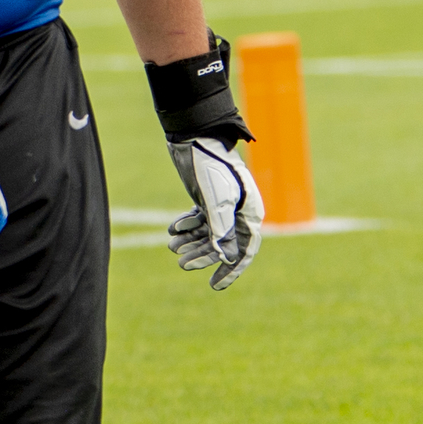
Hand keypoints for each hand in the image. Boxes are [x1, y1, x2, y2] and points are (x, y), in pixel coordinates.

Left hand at [165, 136, 262, 289]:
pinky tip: (173, 231)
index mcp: (250, 212)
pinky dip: (186, 227)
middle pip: (223, 244)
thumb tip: (225, 257)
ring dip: (191, 242)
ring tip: (172, 247)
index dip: (231, 270)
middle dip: (202, 255)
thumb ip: (221, 229)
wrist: (194, 137)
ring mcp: (222, 204)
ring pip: (208, 233)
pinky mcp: (206, 197)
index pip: (245, 250)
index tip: (215, 286)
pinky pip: (199, 221)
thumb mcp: (216, 200)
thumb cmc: (209, 166)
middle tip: (182, 264)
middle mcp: (239, 210)